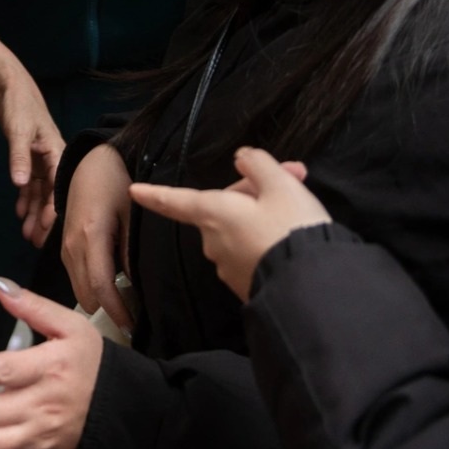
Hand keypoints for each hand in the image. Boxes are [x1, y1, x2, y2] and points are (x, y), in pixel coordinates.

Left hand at [0, 35, 63, 246]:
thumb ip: (19, 157)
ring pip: (39, 193)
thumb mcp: (19, 132)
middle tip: (37, 242)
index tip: (47, 228)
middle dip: (44, 218)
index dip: (53, 209)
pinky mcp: (30, 159)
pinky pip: (30, 184)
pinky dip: (25, 198)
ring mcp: (42, 161)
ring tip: (28, 235)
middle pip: (50, 195)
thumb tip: (19, 183)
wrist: (12, 90)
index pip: (58, 187)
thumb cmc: (21, 108)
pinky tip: (20, 213)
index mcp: (57, 153)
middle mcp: (53, 160)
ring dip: (33, 212)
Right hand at [63, 143, 134, 333]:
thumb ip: (130, 251)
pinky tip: (109, 290)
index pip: (101, 286)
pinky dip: (90, 289)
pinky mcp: (63, 245)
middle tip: (132, 323)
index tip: (133, 328)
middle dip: (107, 312)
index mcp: (91, 237)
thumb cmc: (116, 183)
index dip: (116, 311)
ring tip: (124, 310)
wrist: (90, 162)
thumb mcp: (131, 215)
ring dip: (97, 302)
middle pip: (85, 293)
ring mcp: (64, 246)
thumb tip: (135, 287)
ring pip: (77, 288)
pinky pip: (74, 277)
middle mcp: (72, 246)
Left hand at [130, 149, 324, 300]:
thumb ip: (257, 165)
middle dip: (258, 192)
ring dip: (266, 216)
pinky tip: (296, 240)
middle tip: (297, 178)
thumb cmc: (292, 229)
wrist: (313, 288)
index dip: (156, 194)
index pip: (176, 200)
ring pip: (242, 230)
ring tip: (305, 211)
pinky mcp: (247, 286)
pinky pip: (253, 253)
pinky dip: (269, 241)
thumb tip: (241, 159)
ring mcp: (228, 268)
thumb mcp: (281, 186)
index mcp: (213, 214)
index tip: (134, 191)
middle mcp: (213, 242)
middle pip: (226, 209)